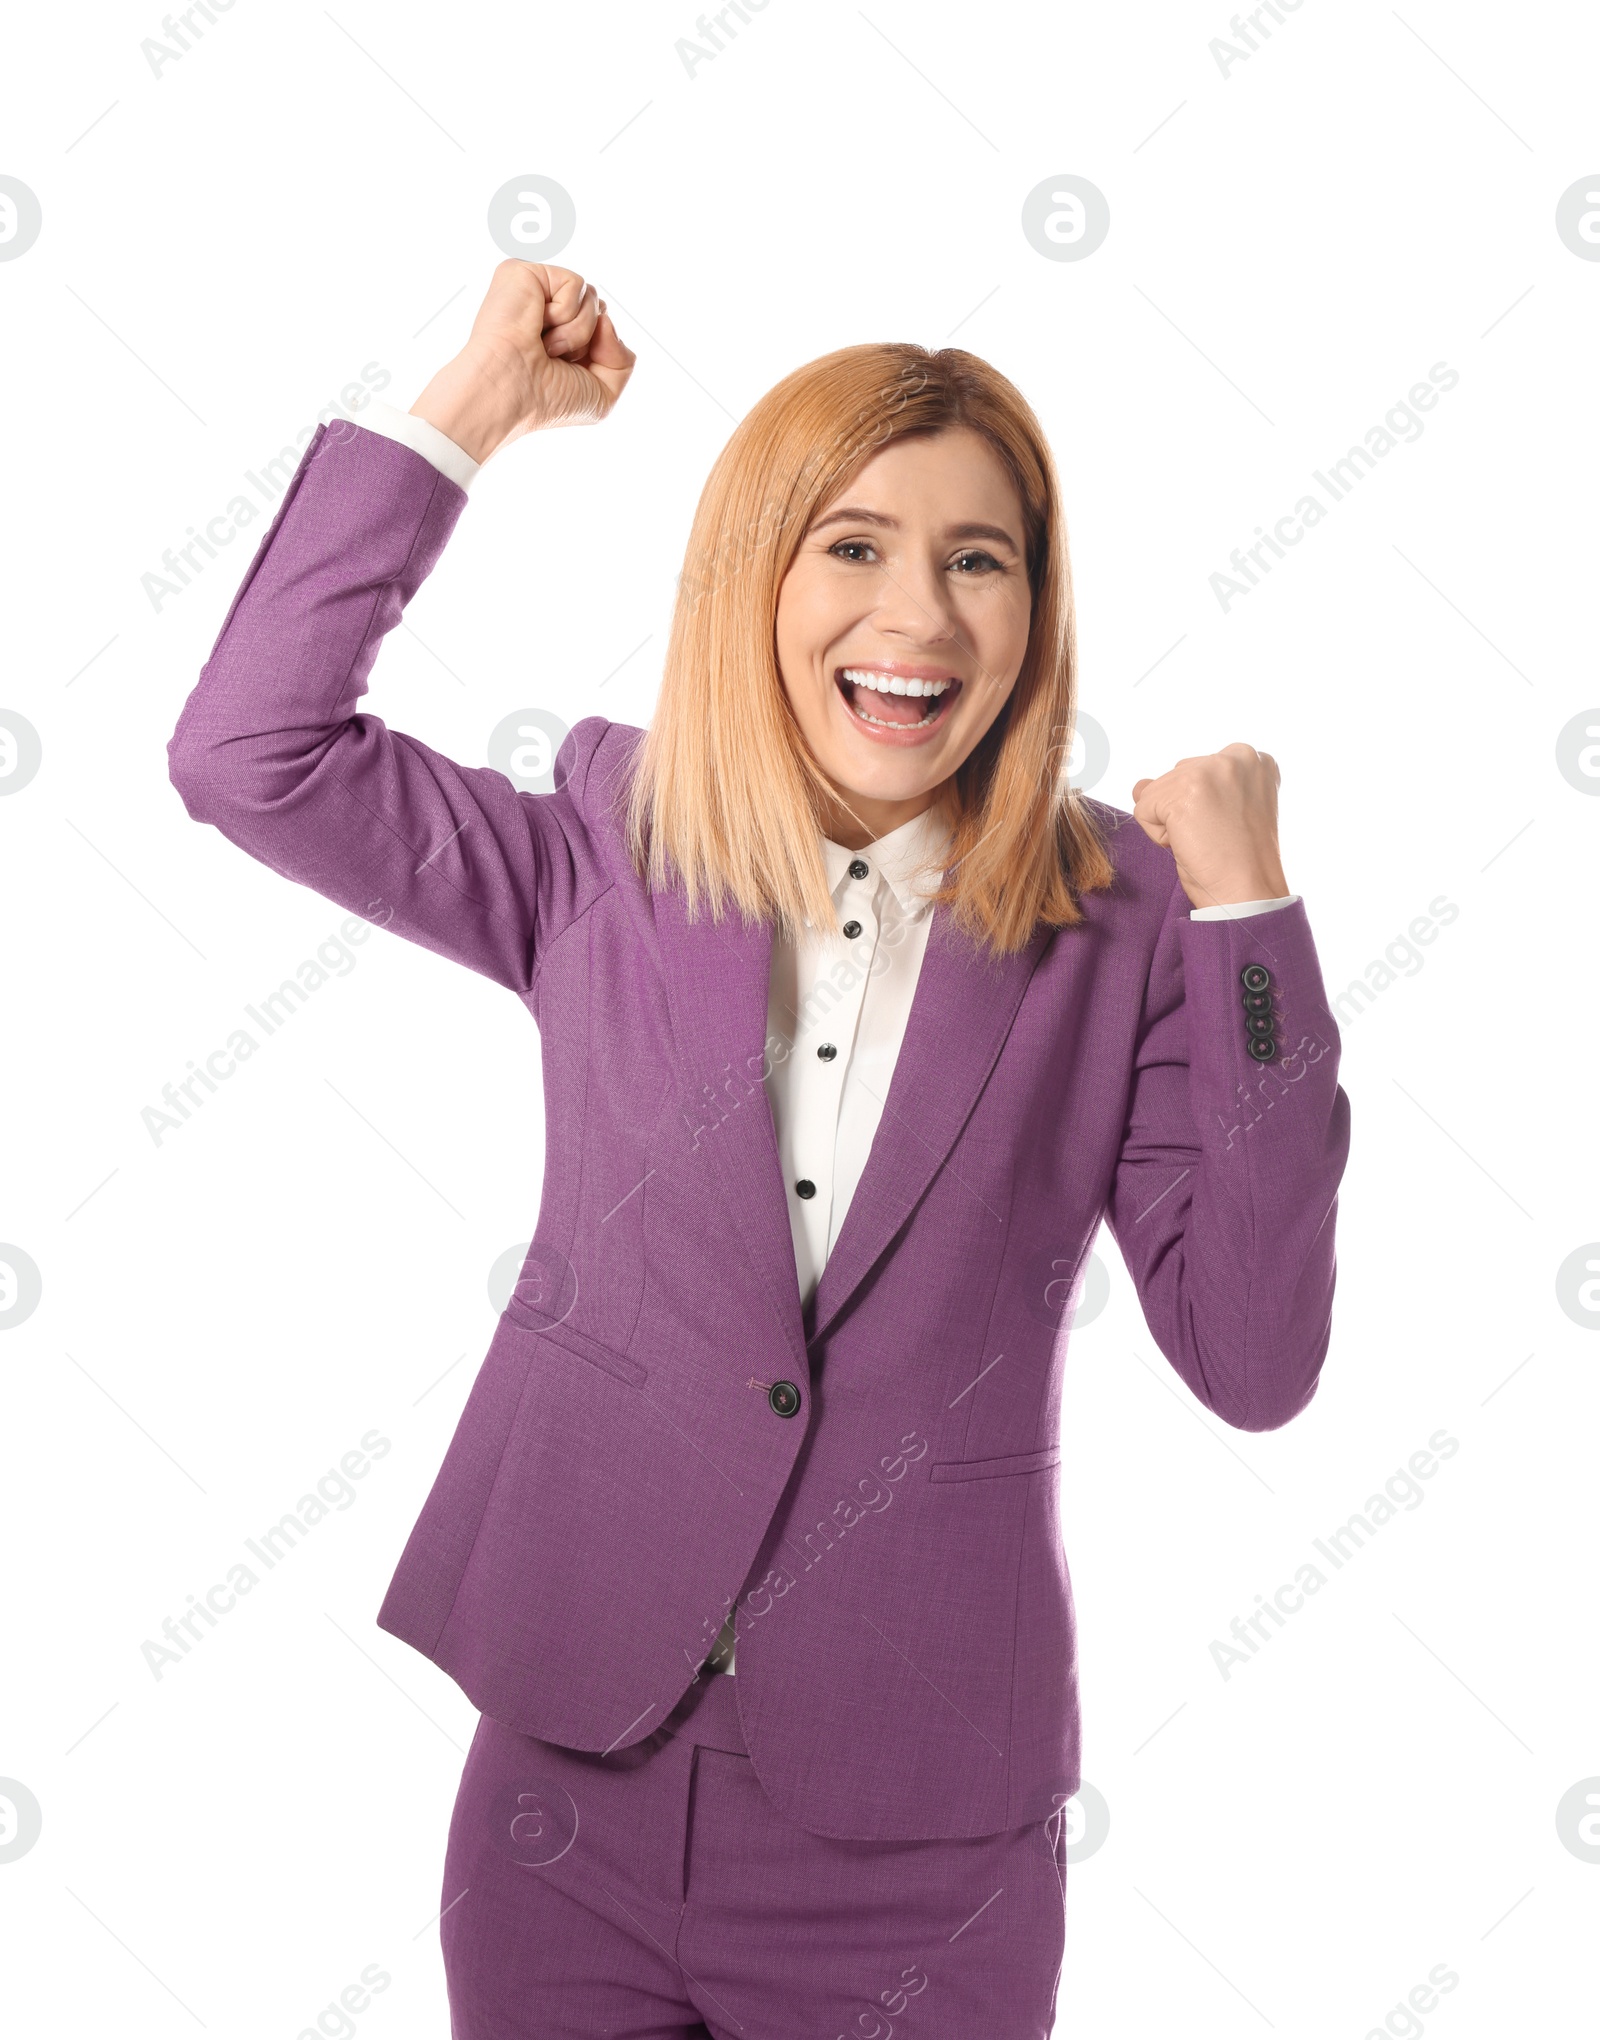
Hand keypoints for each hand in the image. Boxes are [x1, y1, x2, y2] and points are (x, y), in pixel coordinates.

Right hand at [408, 261, 635, 464]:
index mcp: (559, 335)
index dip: (599, 353)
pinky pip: (576, 284)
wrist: (509, 392)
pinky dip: (564, 313)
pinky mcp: (524, 273)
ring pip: (593, 298)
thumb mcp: (603, 395)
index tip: (567, 371)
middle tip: (554, 358)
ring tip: (543, 346)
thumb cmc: (546, 402)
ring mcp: (534, 291)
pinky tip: (536, 327)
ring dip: (576, 332)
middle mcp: (546, 311)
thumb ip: (624, 359)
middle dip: (590, 342)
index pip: (604, 328)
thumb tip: (607, 319)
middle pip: (602, 310)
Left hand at [1130, 743, 1289, 909]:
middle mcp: (1235, 756)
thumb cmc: (1239, 860)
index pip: (1198, 771)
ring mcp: (1207, 771)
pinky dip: (1158, 836)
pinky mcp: (1181, 793)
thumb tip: (1139, 784)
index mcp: (1252, 759)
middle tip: (1215, 836)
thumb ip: (1186, 786)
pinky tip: (1191, 846)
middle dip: (1184, 810)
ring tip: (1205, 841)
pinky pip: (1143, 810)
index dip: (1203, 806)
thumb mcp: (1220, 811)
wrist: (1248, 893)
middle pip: (1175, 777)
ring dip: (1170, 824)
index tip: (1226, 826)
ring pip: (1155, 793)